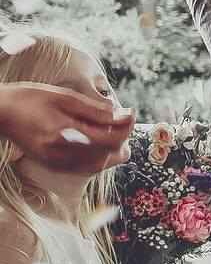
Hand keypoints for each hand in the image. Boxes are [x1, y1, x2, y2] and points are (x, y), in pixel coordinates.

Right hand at [0, 83, 133, 173]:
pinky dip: (95, 155)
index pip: (110, 140)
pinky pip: (84, 166)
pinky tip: (91, 139)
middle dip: (119, 136)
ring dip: (109, 148)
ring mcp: (56, 162)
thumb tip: (122, 115)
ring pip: (98, 163)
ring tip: (106, 128)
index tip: (129, 113)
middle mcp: (60, 153)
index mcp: (64, 133)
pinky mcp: (52, 165)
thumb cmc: (29, 99)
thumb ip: (95, 110)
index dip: (125, 127)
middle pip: (107, 153)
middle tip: (119, 119)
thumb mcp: (64, 97)